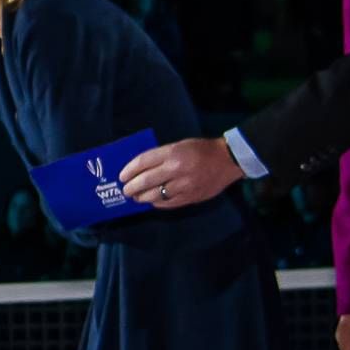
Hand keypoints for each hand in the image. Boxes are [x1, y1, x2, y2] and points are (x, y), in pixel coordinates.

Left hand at [119, 136, 242, 208]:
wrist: (228, 160)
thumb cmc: (200, 149)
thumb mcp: (178, 145)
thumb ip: (160, 156)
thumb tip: (139, 169)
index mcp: (172, 153)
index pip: (142, 162)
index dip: (129, 170)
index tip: (121, 176)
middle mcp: (177, 170)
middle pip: (145, 181)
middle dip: (131, 187)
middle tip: (125, 190)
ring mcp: (184, 185)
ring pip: (155, 195)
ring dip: (142, 197)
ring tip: (136, 197)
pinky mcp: (191, 197)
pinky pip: (168, 203)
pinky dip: (157, 203)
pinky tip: (152, 202)